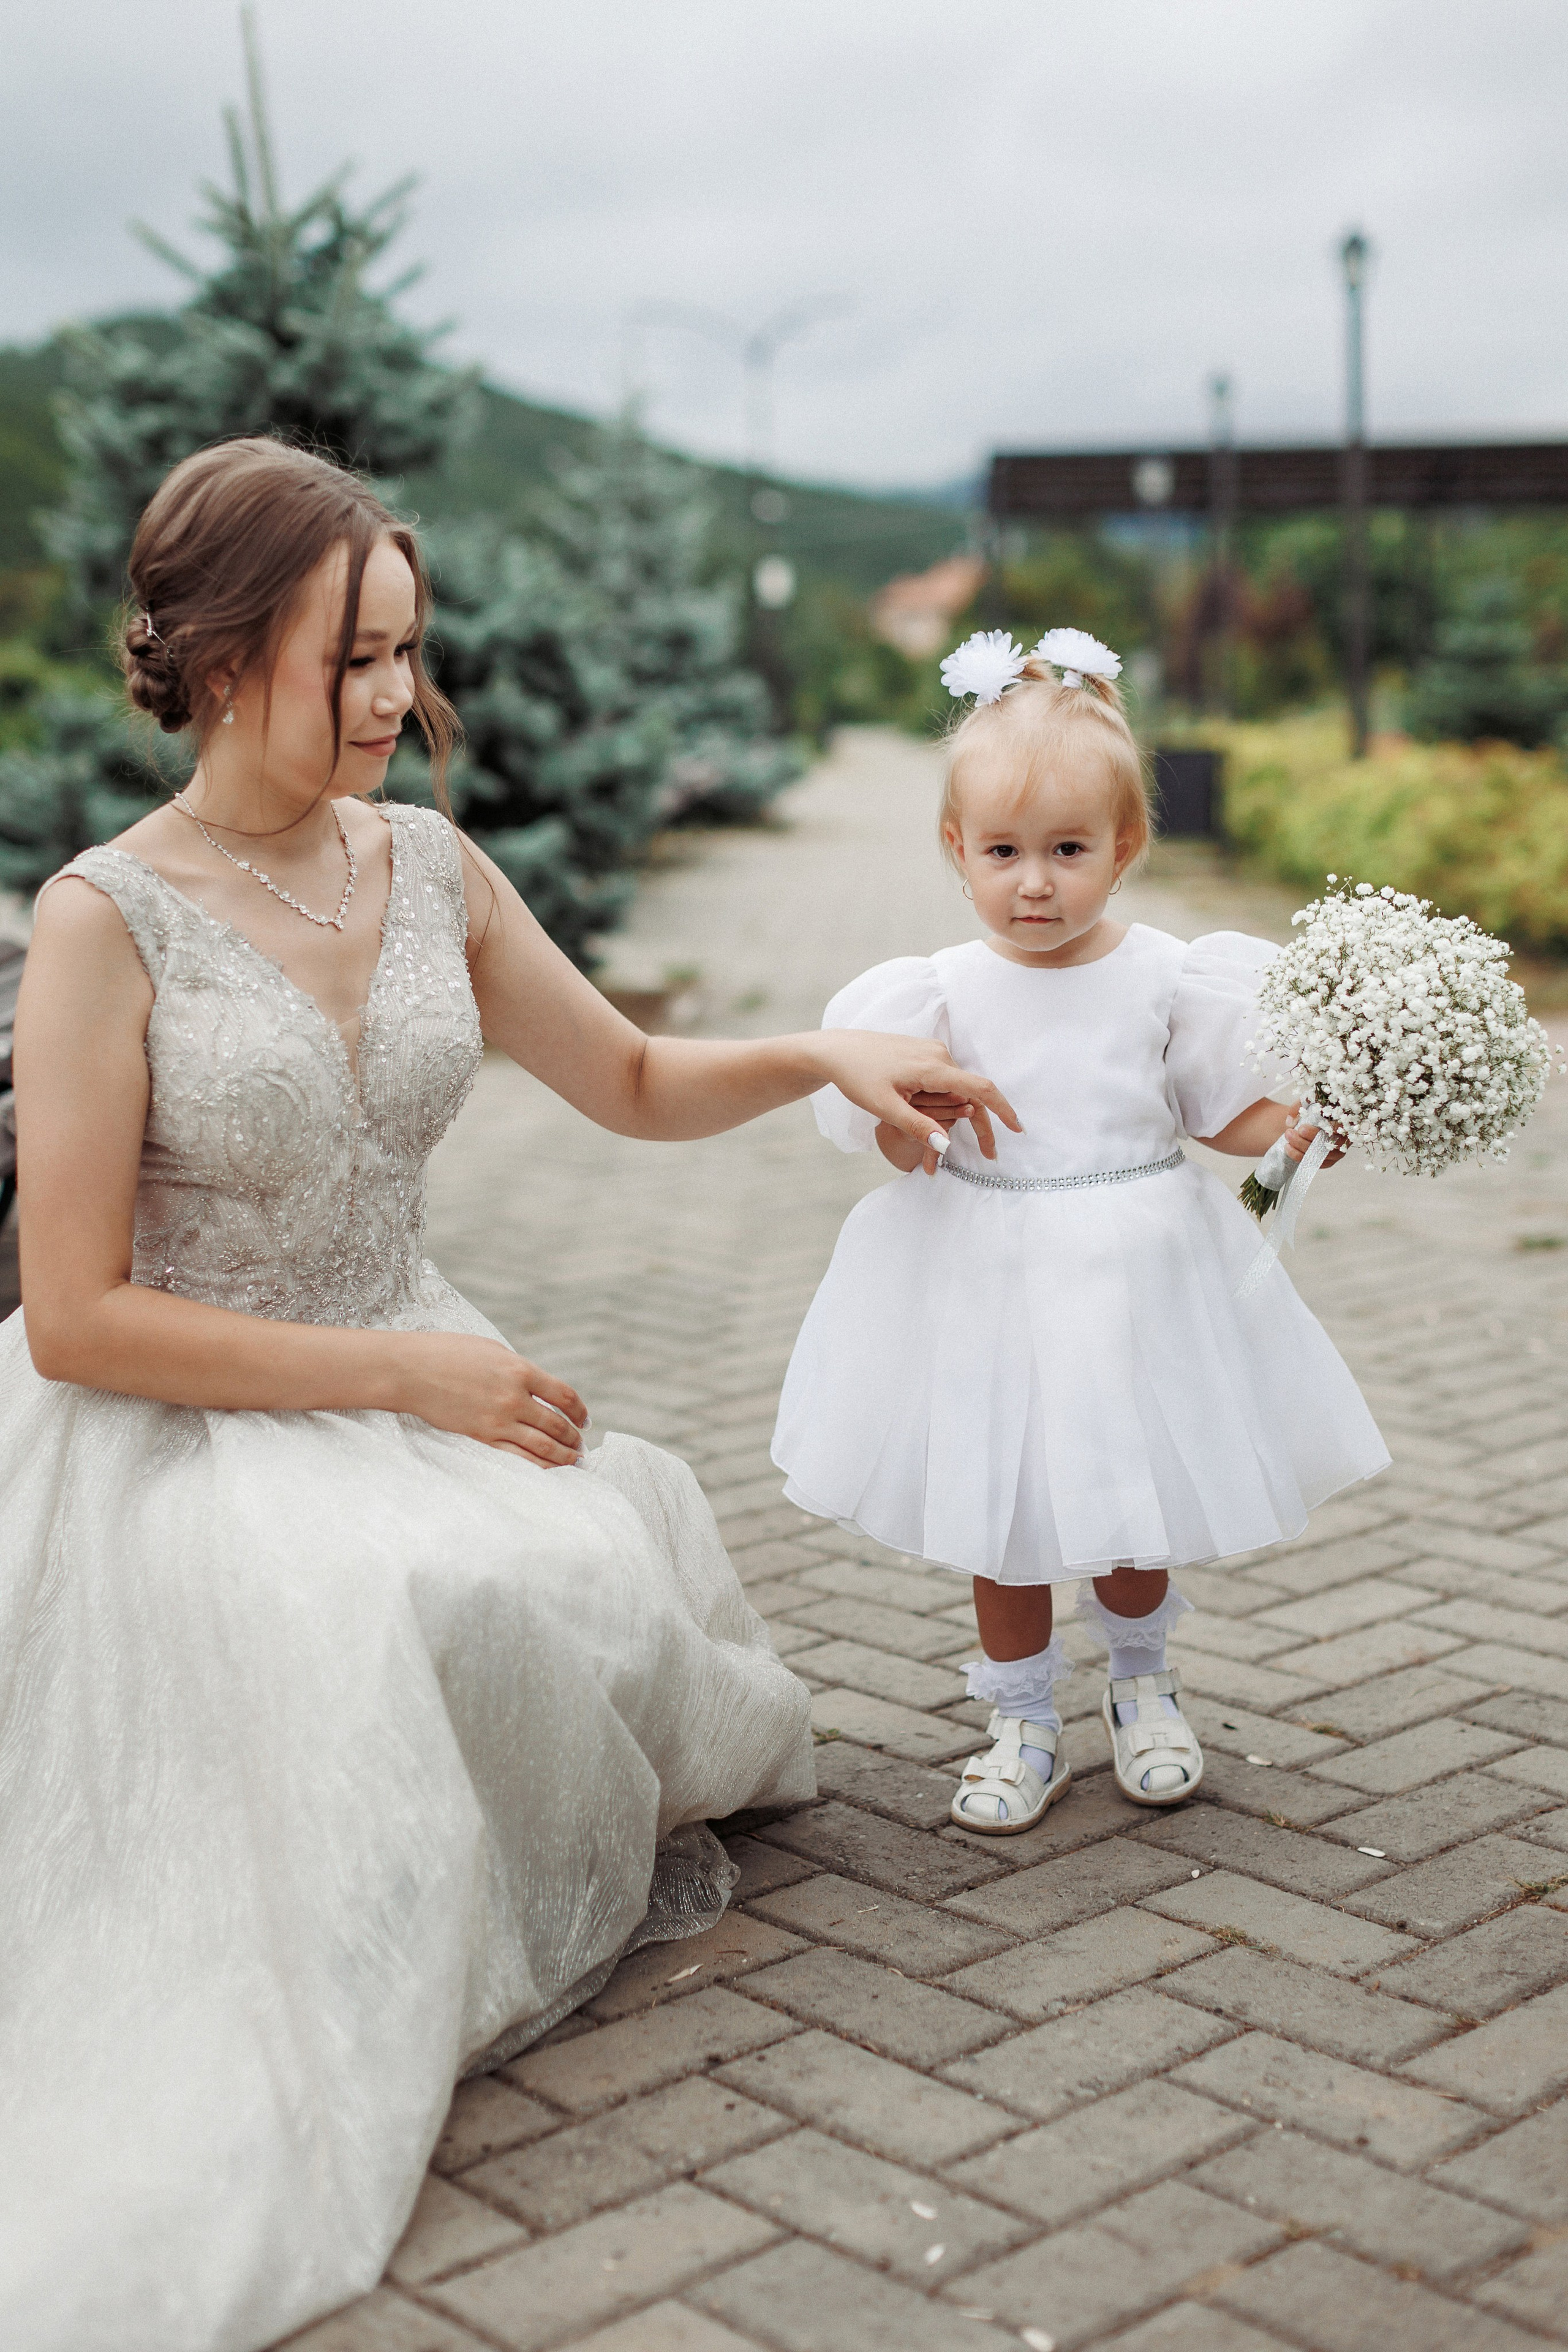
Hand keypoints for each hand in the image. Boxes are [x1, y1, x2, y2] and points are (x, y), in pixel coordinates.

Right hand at [393, 1333, 587, 1464]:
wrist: (410, 1370)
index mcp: (520, 1371)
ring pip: (542, 1446)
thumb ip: (519, 1371)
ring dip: (563, 1456)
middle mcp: (514, 1397)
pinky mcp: (480, 1437)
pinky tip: (548, 1469)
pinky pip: (517, 1457)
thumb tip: (539, 1389)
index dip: (580, 1411)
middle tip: (581, 1446)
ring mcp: (497, 1420)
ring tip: (573, 1462)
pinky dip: (538, 1465)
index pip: (564, 1396)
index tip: (585, 1420)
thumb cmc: (449, 1353)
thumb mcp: (493, 1351)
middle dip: (574, 1438)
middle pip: (557, 1424)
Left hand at [820, 1031, 1021, 1174]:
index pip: (981, 1088)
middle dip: (979, 1125)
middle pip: (972, 1094)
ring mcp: (933, 1051)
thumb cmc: (857, 1077)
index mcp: (933, 1066)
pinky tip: (931, 1120)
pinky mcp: (925, 1054)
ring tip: (935, 1150)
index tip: (1018, 1129)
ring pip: (957, 1090)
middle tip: (986, 1155)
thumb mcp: (884, 1107)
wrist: (836, 1051)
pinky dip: (943, 1104)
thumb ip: (917, 1126)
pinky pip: (944, 1082)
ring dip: (955, 1117)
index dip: (1003, 1110)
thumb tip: (947, 1146)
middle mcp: (939, 1054)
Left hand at [1282, 1104, 1345, 1169]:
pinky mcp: (1330, 1160)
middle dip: (1304, 1142)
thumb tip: (1290, 1122)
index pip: (1335, 1130)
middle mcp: (1346, 1138)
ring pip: (1321, 1157)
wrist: (1319, 1116)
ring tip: (1287, 1142)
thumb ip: (1299, 1107)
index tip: (1301, 1129)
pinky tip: (1289, 1149)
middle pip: (1327, 1146)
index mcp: (1346, 1121)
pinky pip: (1316, 1164)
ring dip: (1300, 1151)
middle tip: (1289, 1133)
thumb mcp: (1309, 1100)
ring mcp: (1339, 1151)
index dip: (1317, 1132)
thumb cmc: (1317, 1106)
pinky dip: (1301, 1158)